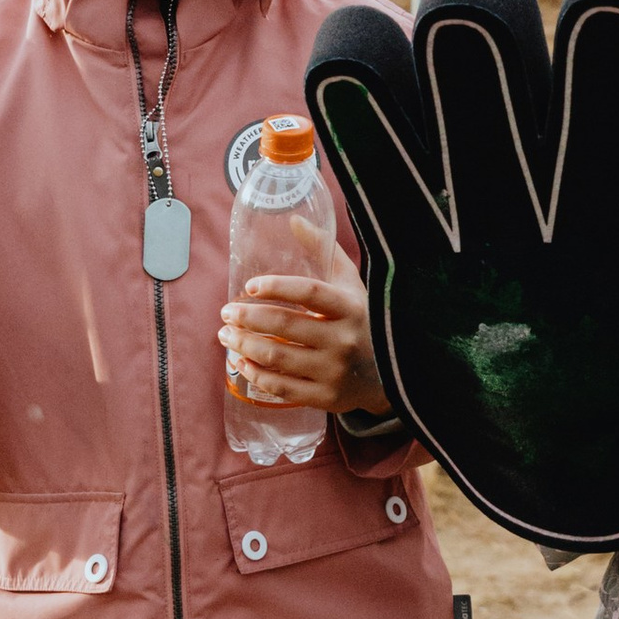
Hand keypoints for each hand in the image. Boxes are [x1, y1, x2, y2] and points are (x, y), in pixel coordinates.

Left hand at [221, 261, 386, 415]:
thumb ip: (324, 250)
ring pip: (278, 358)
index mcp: (350, 307)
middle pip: (285, 325)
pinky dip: (255, 375)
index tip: (249, 287)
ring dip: (244, 346)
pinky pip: (282, 388)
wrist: (392, 373)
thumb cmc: (362, 319)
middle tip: (226, 312)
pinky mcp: (326, 398)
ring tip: (226, 334)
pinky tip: (240, 363)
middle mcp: (343, 339)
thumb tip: (294, 219)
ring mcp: (334, 371)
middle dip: (247, 318)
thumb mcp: (350, 284)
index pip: (309, 293)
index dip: (276, 287)